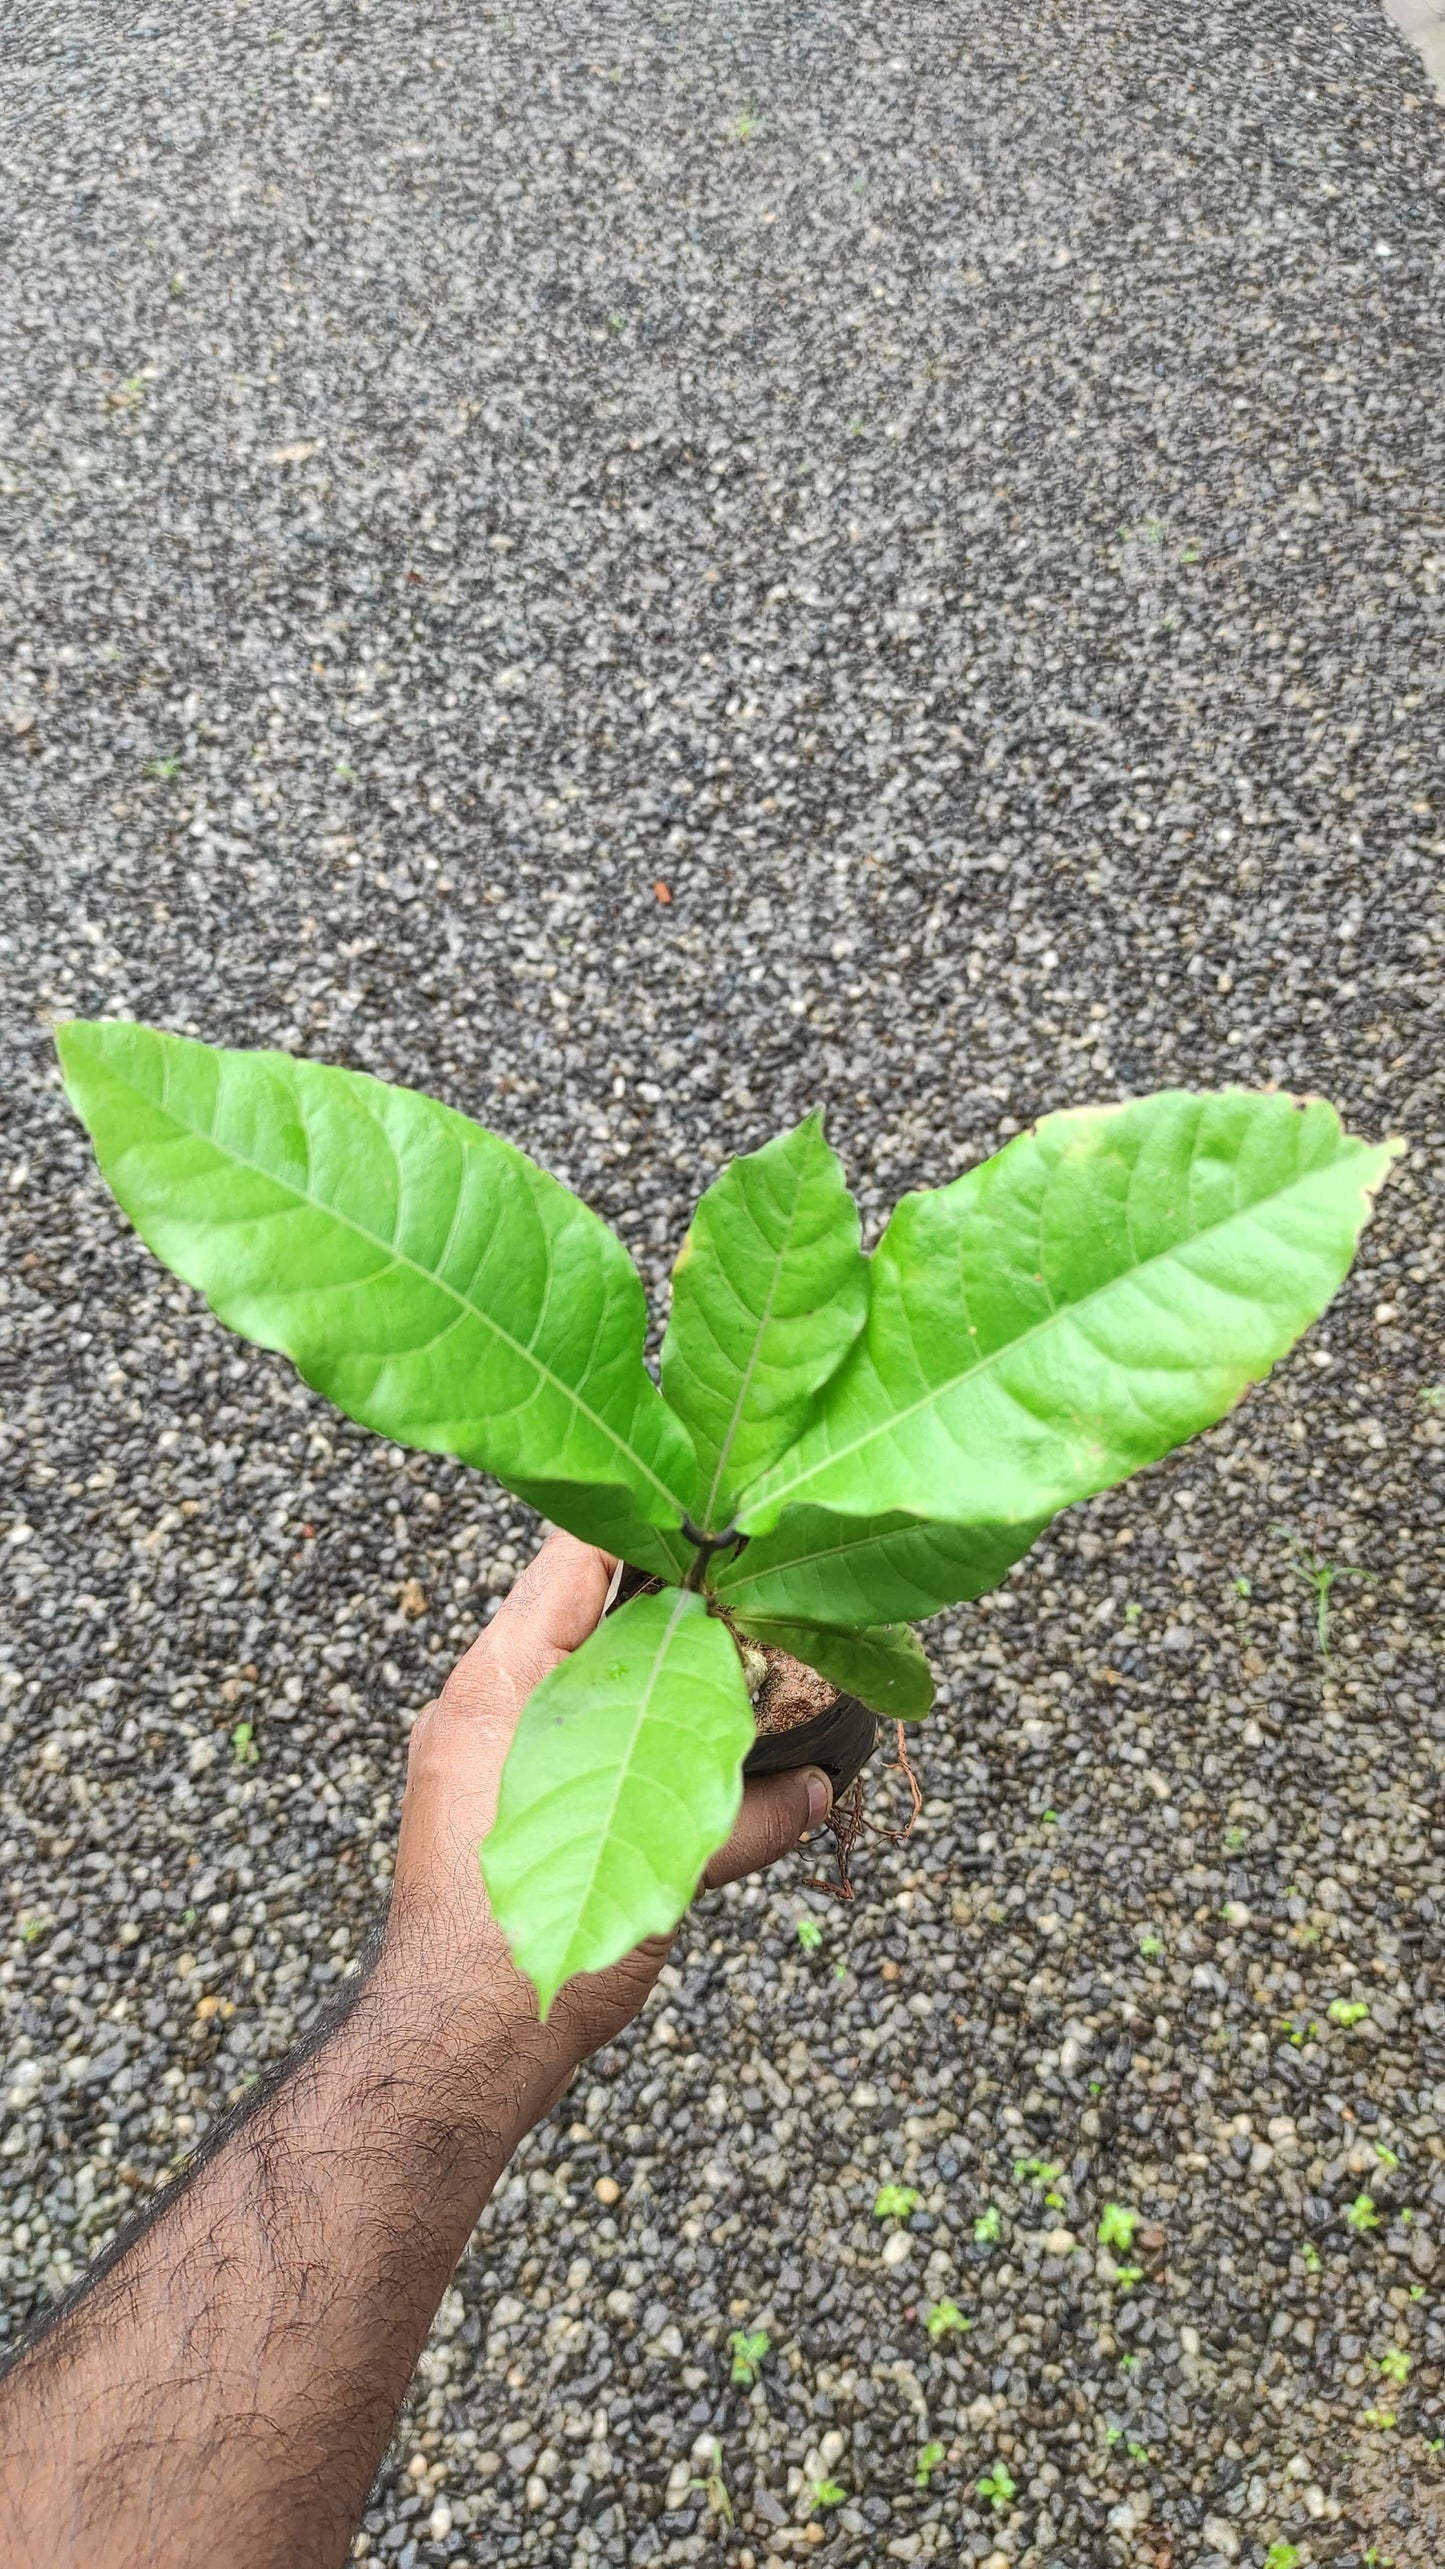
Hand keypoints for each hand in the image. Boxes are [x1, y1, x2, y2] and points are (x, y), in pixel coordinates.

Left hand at [379, 1530, 831, 2131]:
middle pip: (580, 1606)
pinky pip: (563, 1727)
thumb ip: (742, 1817)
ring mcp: (479, 1747)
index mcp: (502, 1681)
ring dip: (644, 1664)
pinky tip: (681, 1742)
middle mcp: (482, 1700)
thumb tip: (820, 1789)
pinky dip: (622, 1723)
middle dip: (664, 1600)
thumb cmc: (529, 1950)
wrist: (451, 2049)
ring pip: (574, 1669)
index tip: (721, 1514)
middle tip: (747, 1592)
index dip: (651, 1522)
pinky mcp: (494, 1797)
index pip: (575, 1552)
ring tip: (728, 1662)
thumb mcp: (655, 1867)